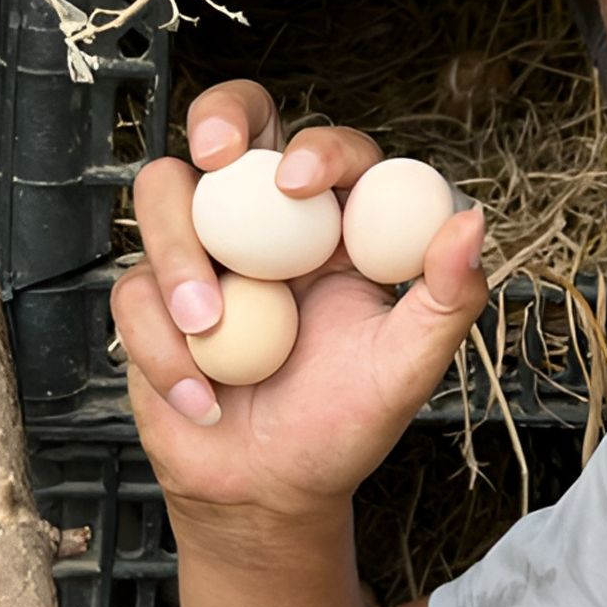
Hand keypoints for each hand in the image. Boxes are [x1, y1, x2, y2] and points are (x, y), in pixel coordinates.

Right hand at [111, 81, 489, 518]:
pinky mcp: (151, 298)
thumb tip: (473, 221)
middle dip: (219, 117)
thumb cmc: (345, 423)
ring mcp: (202, 253)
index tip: (302, 182)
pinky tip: (202, 397)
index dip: (317, 146)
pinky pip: (134, 289)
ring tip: (210, 331)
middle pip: (233, 124)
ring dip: (180, 256)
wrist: (271, 490)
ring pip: (165, 193)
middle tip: (216, 155)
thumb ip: (446, 298)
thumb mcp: (407, 368)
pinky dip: (163, 344)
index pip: (329, 151)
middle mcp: (267, 225)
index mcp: (335, 227)